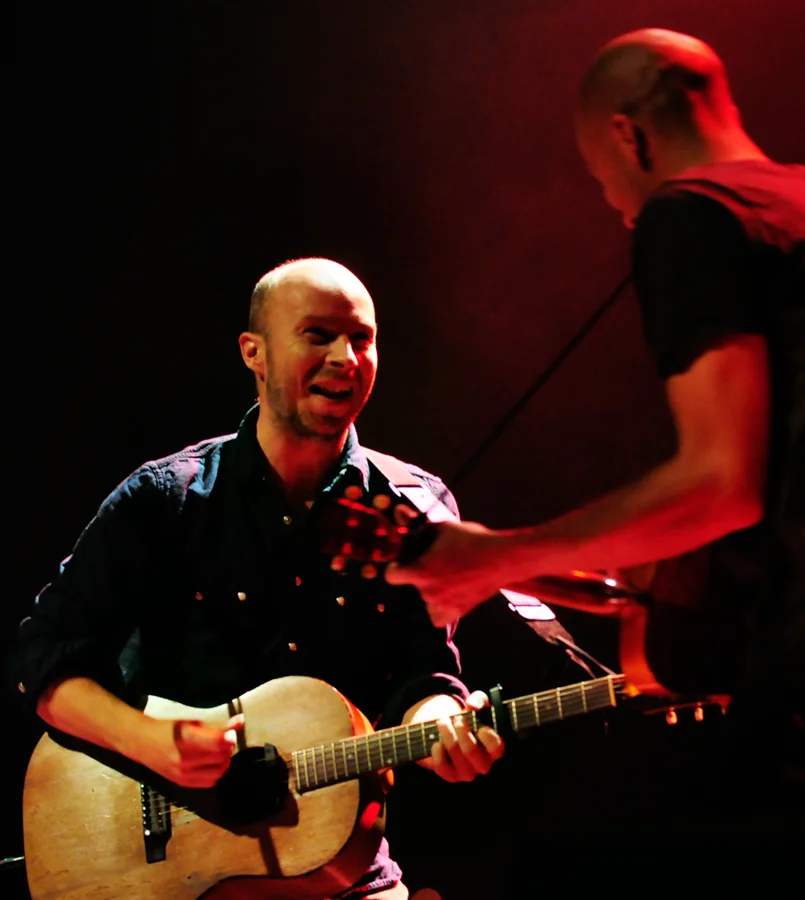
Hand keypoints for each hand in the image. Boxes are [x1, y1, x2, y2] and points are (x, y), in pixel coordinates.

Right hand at [134, 714, 244, 787]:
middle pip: (220, 758)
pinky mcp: (181, 783)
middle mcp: (183, 759)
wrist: (142, 743)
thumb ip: (217, 725)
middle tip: (227, 739)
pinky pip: (208, 782)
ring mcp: (182, 774)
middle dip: (228, 748)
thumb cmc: (167, 729)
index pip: (217, 742)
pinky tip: (212, 763)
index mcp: (185, 738)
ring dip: (224, 761)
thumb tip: (240, 721)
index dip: (230, 737)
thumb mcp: (191, 722)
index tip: (233, 732)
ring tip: (220, 751)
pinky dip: (215, 773)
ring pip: (217, 772)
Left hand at [385, 515, 505, 625]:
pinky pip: (438, 618)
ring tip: (445, 578)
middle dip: (419, 575)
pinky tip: (447, 597)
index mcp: (421, 571)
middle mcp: (428, 591)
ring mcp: (443, 604)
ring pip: (425, 601)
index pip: (392, 576)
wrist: (502, 558)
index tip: (402, 563)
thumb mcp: (443, 528)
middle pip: (413, 585)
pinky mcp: (458, 611)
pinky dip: (439, 610)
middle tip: (435, 563)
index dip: (395, 568)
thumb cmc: (472, 540)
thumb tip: (398, 511)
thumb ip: (417, 524)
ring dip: (430, 591)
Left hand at [425, 691, 504, 782]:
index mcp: (493, 748)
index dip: (489, 738)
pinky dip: (437, 752)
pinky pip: (442, 767)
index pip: (496, 749)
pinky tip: (437, 742)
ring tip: (442, 722)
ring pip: (456, 757)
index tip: (481, 727)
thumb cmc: (470, 718)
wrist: (452, 731)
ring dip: (448, 736)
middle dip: (462, 733)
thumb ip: (479, 700)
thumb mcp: (477, 704)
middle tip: (457, 718)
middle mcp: (483, 763)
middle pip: (472, 752)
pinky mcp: (451, 775)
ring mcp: (467, 772)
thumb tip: (473, 705)